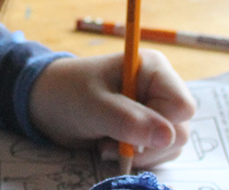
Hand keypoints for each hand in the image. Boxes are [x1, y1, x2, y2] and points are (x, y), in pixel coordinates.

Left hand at [28, 50, 195, 167]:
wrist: (46, 104)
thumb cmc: (68, 94)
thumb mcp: (94, 107)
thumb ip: (129, 121)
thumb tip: (169, 137)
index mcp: (154, 69)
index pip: (182, 106)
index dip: (160, 124)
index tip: (127, 131)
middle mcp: (161, 88)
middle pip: (180, 129)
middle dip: (147, 145)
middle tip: (110, 142)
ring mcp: (156, 109)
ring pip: (171, 145)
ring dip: (139, 154)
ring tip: (106, 144)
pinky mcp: (147, 129)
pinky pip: (158, 152)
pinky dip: (136, 158)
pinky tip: (109, 147)